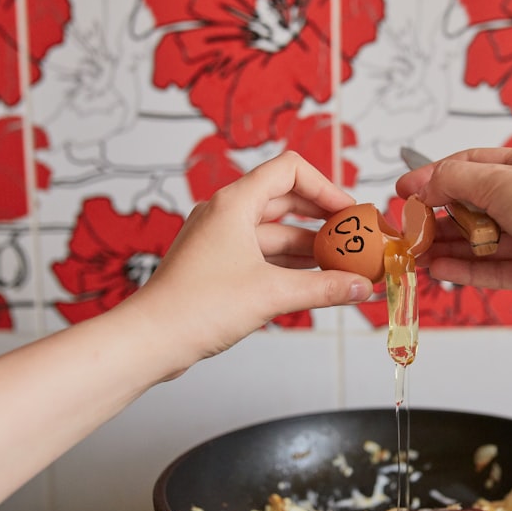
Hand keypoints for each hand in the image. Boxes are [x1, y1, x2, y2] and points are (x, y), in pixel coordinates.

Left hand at [129, 151, 372, 364]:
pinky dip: (290, 264)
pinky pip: (263, 254)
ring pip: (275, 232)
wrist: (150, 340)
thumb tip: (360, 286)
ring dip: (309, 246)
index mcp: (234, 203)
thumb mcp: (272, 294)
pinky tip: (315, 281)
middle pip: (285, 200)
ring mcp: (220, 240)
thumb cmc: (194, 307)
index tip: (348, 213)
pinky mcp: (218, 266)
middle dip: (322, 219)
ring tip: (342, 265)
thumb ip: (324, 288)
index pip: (289, 170)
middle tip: (351, 238)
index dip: (325, 187)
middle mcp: (226, 214)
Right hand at [395, 147, 511, 308]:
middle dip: (438, 219)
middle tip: (408, 230)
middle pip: (472, 208)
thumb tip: (423, 184)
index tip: (405, 191)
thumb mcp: (498, 179)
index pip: (471, 166)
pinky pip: (492, 270)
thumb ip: (454, 180)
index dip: (435, 177)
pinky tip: (440, 270)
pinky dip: (465, 270)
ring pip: (479, 242)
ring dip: (446, 248)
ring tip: (416, 255)